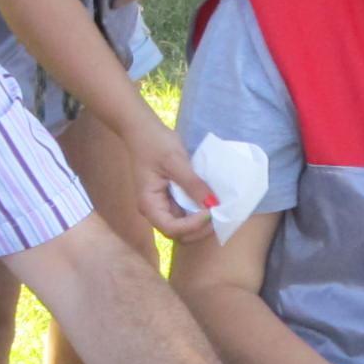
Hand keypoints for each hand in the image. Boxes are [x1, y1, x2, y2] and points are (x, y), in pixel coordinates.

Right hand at [123, 105, 218, 242]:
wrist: (143, 129)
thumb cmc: (155, 144)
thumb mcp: (175, 161)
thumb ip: (193, 184)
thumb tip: (213, 204)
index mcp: (149, 204)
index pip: (172, 229)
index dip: (193, 225)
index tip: (211, 211)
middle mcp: (155, 210)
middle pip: (178, 233)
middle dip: (199, 229)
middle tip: (220, 215)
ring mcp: (163, 205)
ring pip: (184, 226)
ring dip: (201, 223)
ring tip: (218, 211)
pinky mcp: (170, 198)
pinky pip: (186, 213)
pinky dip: (199, 212)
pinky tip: (212, 203)